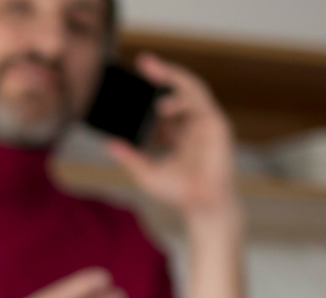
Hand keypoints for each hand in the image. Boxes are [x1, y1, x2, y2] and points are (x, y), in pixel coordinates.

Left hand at [106, 53, 238, 223]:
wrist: (201, 207)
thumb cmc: (178, 192)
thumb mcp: (146, 171)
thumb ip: (130, 156)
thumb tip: (109, 143)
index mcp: (180, 133)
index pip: (166, 103)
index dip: (153, 90)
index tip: (135, 80)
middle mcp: (194, 124)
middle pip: (179, 90)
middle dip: (163, 73)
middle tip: (143, 62)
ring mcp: (207, 123)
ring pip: (192, 89)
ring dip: (173, 77)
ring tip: (152, 72)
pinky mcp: (217, 125)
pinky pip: (200, 102)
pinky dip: (182, 99)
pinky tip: (163, 105)